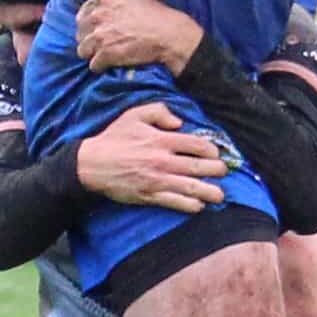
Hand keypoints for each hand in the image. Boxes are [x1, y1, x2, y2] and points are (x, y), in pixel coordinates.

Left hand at [72, 0, 205, 74]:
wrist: (170, 35)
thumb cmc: (158, 16)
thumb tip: (101, 8)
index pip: (86, 9)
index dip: (91, 21)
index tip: (97, 27)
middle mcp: (100, 12)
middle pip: (81, 29)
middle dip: (89, 37)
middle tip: (100, 43)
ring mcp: (101, 33)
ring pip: (83, 48)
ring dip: (92, 53)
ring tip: (103, 56)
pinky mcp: (105, 53)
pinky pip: (94, 64)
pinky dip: (100, 66)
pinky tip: (108, 65)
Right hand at [77, 100, 229, 211]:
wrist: (91, 164)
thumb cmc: (113, 138)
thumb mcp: (134, 115)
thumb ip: (159, 111)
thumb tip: (179, 122)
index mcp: (161, 140)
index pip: (197, 145)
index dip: (212, 150)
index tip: (216, 153)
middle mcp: (163, 161)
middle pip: (200, 167)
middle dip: (217, 170)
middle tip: (224, 171)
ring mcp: (157, 180)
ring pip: (192, 188)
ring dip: (210, 192)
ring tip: (219, 195)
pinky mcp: (150, 196)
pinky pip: (176, 202)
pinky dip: (191, 205)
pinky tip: (199, 205)